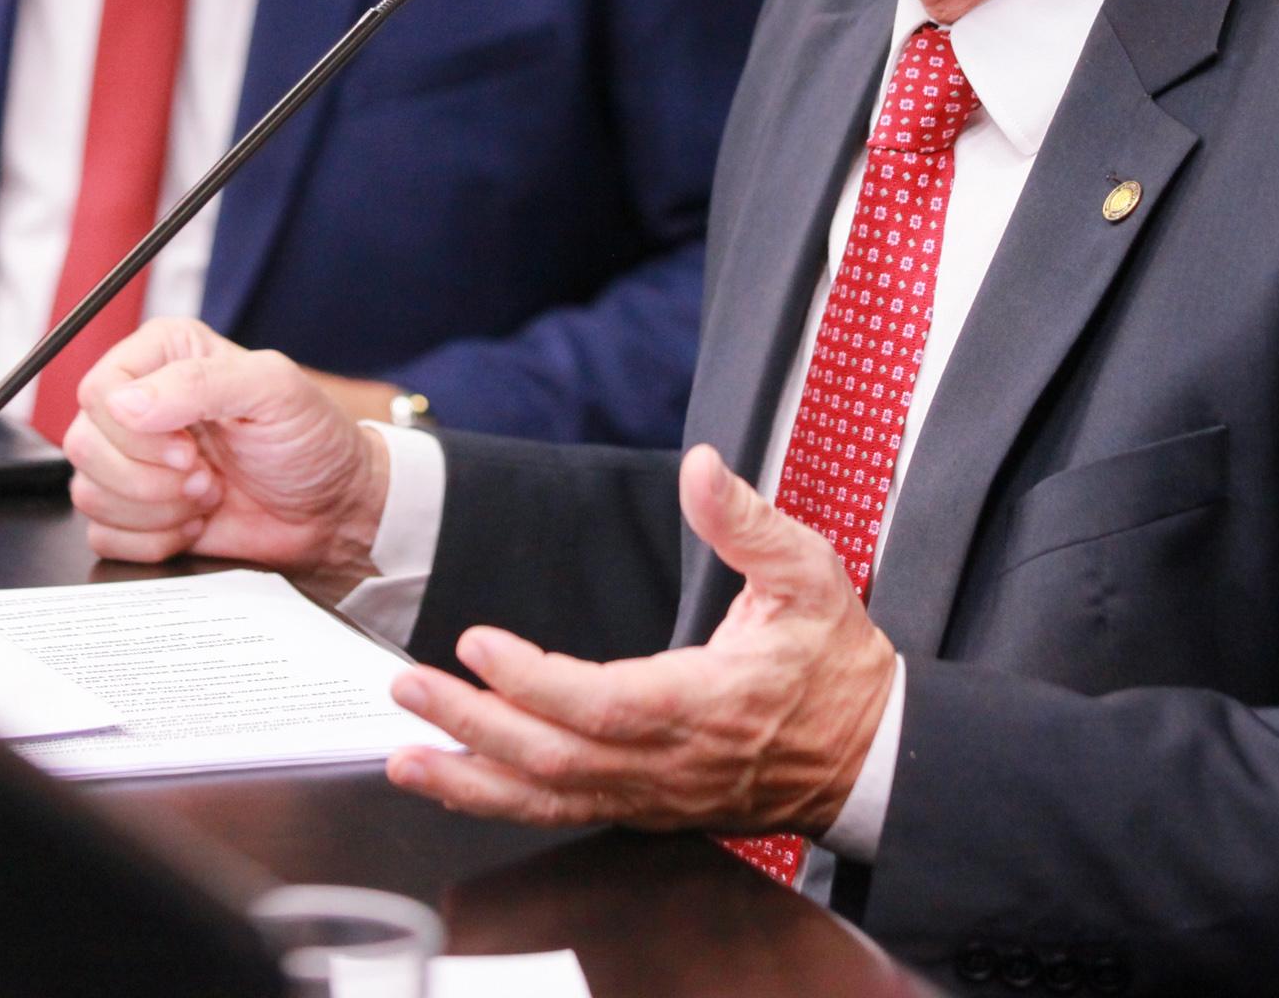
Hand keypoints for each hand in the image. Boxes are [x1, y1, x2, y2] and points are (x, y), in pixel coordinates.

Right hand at [63, 319, 392, 599]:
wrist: (331, 510)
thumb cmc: (311, 441)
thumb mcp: (275, 391)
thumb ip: (202, 383)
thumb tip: (128, 403)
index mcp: (165, 357)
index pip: (99, 390)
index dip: (135, 431)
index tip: (189, 448)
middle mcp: (141, 405)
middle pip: (84, 444)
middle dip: (151, 477)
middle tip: (206, 476)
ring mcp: (133, 462)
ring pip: (89, 492)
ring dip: (157, 510)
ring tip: (208, 496)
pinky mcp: (134, 512)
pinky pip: (103, 535)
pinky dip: (153, 540)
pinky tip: (194, 524)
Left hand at [381, 445, 895, 836]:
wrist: (873, 754)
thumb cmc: (837, 665)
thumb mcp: (808, 575)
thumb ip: (748, 521)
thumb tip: (703, 466)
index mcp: (705, 704)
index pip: (604, 703)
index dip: (535, 681)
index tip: (479, 644)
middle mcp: (671, 763)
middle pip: (557, 760)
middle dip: (475, 725)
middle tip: (409, 686)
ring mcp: (655, 796)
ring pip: (551, 801)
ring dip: (473, 780)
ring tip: (405, 755)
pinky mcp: (646, 807)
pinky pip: (563, 812)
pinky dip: (501, 801)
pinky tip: (455, 779)